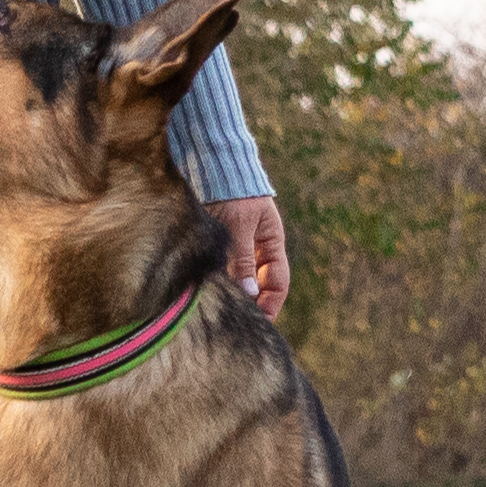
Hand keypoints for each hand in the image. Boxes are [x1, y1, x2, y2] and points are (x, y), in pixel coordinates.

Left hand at [209, 194, 289, 318]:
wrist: (212, 163)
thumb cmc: (231, 190)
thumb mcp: (239, 225)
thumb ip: (243, 258)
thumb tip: (249, 292)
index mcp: (272, 241)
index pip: (278, 282)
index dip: (271, 304)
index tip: (257, 322)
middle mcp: (257, 246)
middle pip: (259, 285)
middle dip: (251, 304)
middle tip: (235, 322)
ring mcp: (238, 245)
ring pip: (239, 279)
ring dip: (233, 294)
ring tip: (220, 310)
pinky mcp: (219, 243)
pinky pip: (223, 269)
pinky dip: (219, 282)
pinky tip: (207, 292)